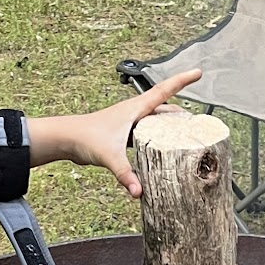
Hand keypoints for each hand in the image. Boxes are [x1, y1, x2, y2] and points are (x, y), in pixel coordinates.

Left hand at [26, 71, 202, 198]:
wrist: (66, 138)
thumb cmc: (85, 137)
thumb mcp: (110, 156)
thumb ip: (125, 174)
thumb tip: (138, 192)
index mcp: (135, 109)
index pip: (164, 91)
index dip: (182, 81)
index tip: (198, 73)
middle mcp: (134, 112)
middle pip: (164, 107)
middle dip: (182, 112)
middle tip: (198, 121)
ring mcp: (129, 122)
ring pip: (156, 120)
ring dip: (170, 124)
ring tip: (185, 134)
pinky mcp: (124, 133)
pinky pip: (147, 132)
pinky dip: (157, 136)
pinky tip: (161, 148)